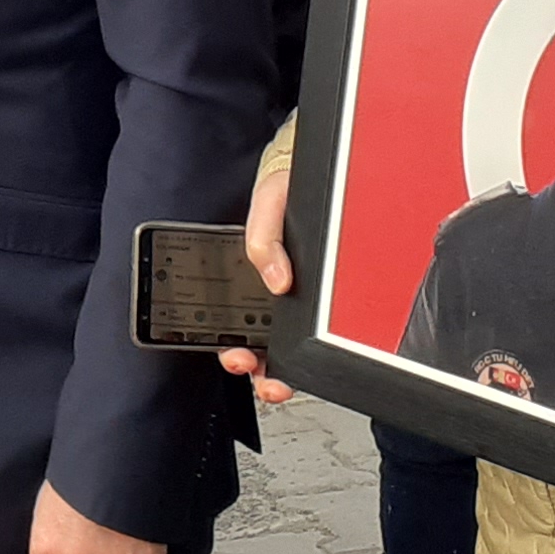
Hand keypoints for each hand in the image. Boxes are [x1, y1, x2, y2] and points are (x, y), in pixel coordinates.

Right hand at [217, 149, 298, 408]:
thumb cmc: (285, 187)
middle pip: (257, 342)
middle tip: (261, 374)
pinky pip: (315, 328)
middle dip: (256, 367)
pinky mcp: (321, 298)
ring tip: (280, 380)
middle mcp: (271, 292)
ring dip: (280, 367)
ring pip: (285, 344)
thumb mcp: (268, 208)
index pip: (233, 321)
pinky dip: (311, 349)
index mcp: (249, 275)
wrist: (315, 174)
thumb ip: (264, 241)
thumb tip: (277, 280)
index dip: (233, 346)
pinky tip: (311, 356)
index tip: (239, 357)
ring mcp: (297, 299)